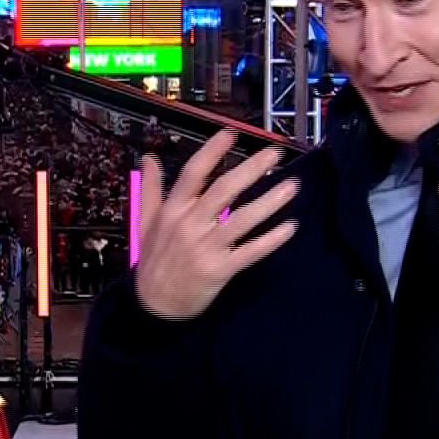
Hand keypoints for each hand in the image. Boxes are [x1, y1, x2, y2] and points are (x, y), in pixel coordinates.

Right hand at [134, 130, 298, 319]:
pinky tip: (290, 227)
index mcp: (173, 210)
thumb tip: (148, 158)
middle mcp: (191, 225)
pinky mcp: (221, 270)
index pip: (193, 174)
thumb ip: (151, 188)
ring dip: (270, 201)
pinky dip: (271, 240)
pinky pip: (251, 251)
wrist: (155, 305)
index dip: (212, 152)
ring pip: (243, 219)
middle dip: (252, 169)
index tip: (231, 134)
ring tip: (292, 185)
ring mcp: (207, 248)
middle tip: (275, 153)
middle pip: (224, 190)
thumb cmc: (154, 261)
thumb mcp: (145, 222)